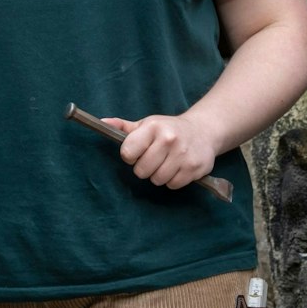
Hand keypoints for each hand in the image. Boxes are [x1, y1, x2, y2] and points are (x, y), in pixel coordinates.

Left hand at [104, 113, 220, 189]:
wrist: (204, 131)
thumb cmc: (168, 129)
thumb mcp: (147, 124)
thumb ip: (123, 126)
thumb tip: (102, 122)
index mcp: (154, 127)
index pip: (127, 152)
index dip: (130, 156)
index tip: (138, 152)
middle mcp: (169, 139)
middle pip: (142, 171)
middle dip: (145, 168)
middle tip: (154, 159)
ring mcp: (183, 154)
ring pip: (157, 180)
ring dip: (159, 175)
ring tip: (167, 163)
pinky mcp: (194, 167)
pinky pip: (173, 185)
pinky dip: (173, 180)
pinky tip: (178, 168)